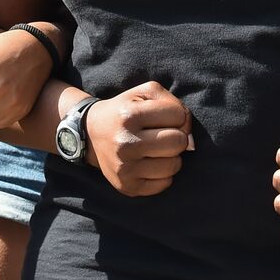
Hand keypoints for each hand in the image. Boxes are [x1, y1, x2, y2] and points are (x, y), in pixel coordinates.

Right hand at [86, 81, 191, 196]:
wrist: (91, 134)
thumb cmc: (126, 111)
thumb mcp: (144, 93)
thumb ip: (173, 102)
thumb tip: (189, 135)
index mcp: (130, 115)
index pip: (179, 116)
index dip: (177, 116)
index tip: (164, 118)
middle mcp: (125, 143)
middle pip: (179, 142)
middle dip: (177, 137)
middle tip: (163, 135)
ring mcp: (125, 168)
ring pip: (174, 165)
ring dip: (171, 157)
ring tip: (156, 150)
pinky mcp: (127, 186)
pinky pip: (165, 184)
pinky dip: (163, 174)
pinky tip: (150, 164)